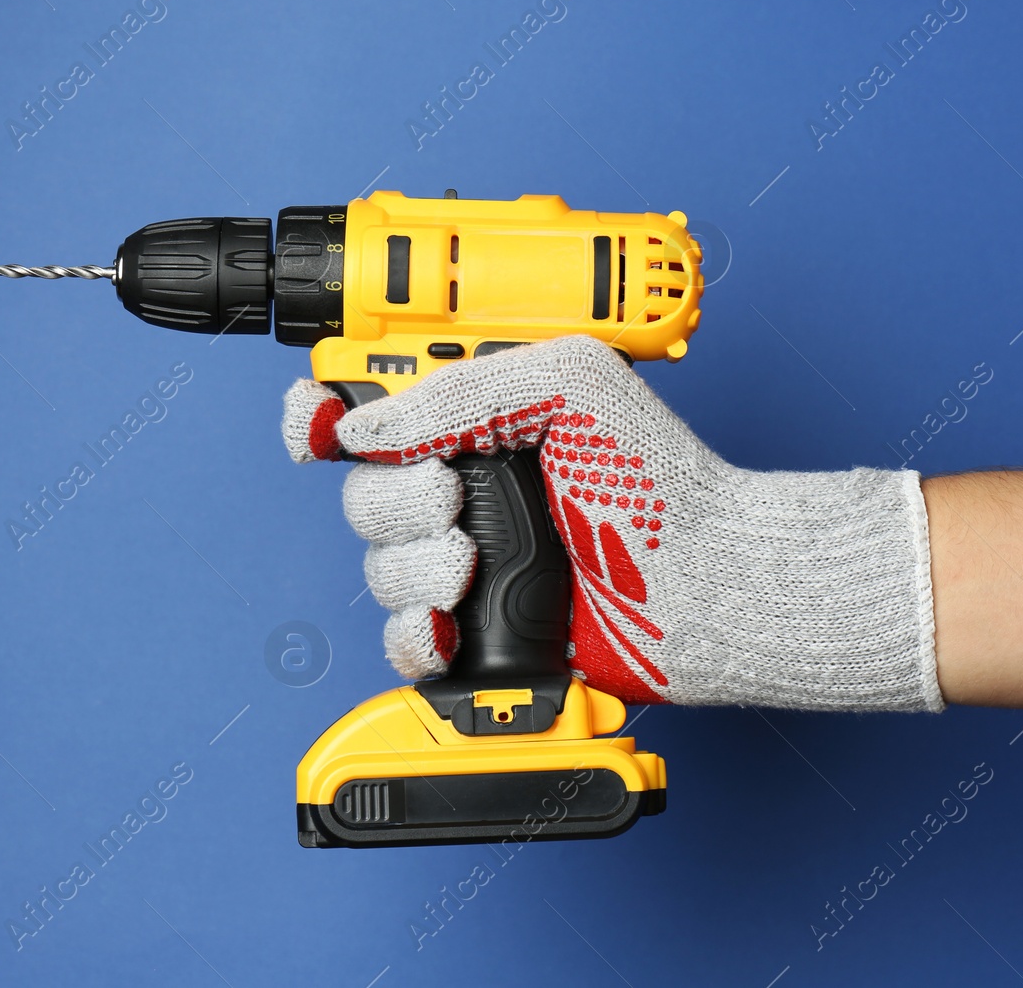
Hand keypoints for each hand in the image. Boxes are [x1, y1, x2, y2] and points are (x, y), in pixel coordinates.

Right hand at [283, 336, 940, 710]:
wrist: (705, 583)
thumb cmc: (658, 481)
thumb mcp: (567, 384)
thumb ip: (460, 391)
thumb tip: (364, 427)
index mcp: (480, 421)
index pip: (372, 409)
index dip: (326, 416)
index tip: (317, 428)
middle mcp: (469, 489)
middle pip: (362, 493)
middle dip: (397, 499)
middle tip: (455, 496)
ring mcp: (471, 561)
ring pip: (379, 567)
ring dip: (416, 566)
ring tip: (475, 563)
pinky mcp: (480, 632)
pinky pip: (404, 639)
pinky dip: (415, 634)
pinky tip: (451, 622)